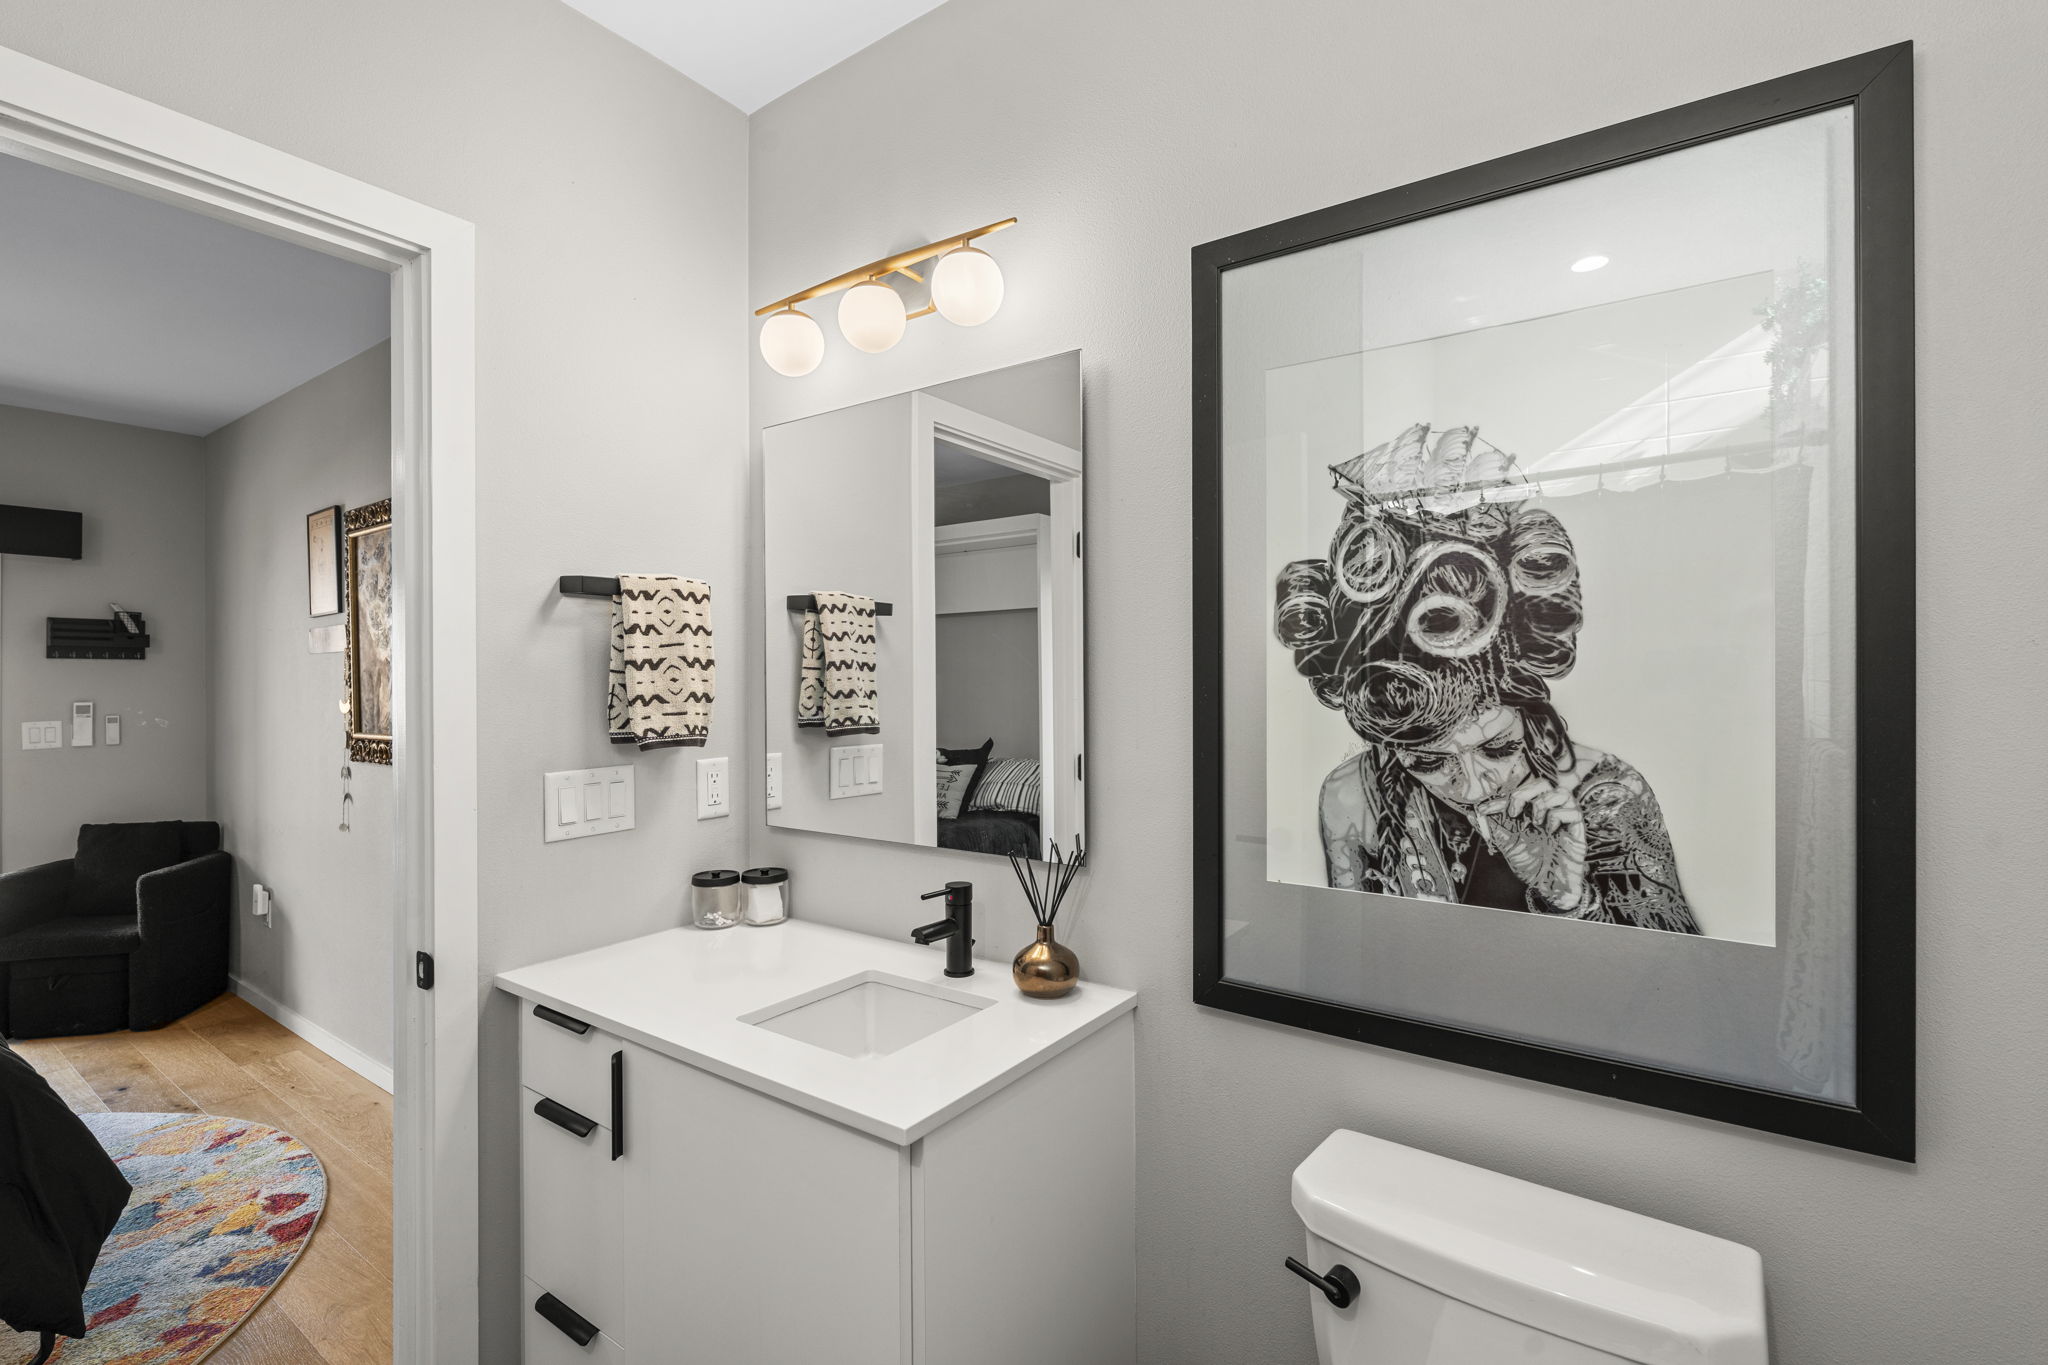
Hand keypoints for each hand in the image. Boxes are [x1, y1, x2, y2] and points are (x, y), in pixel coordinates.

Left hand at [1471, 778, 1587, 910]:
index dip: (1501, 798)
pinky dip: (1559, 817)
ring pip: (1562, 792)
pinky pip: (1573, 811)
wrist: (1547, 885)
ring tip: (1536, 822)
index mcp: (1531, 812)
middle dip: (1525, 792)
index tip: (1485, 809)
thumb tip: (1474, 814)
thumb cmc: (1530, 864)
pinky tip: (1550, 830)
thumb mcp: (1506, 844)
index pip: (1519, 793)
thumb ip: (1492, 827)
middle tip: (1514, 812)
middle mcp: (1548, 812)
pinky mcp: (1577, 829)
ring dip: (1544, 803)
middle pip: (1543, 783)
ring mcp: (1563, 819)